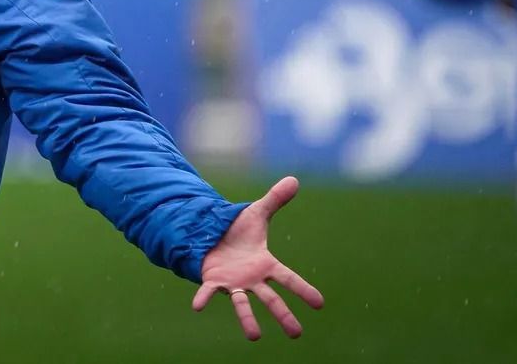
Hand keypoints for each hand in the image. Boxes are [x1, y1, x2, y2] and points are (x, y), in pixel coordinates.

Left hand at [192, 175, 323, 339]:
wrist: (211, 236)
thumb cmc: (238, 231)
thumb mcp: (256, 213)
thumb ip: (274, 200)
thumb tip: (294, 179)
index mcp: (266, 264)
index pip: (289, 278)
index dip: (304, 290)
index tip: (319, 304)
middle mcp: (252, 279)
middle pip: (271, 298)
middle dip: (283, 315)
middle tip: (296, 334)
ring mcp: (233, 283)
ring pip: (242, 303)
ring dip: (247, 319)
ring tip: (254, 337)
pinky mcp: (213, 281)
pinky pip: (208, 291)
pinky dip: (203, 297)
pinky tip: (197, 306)